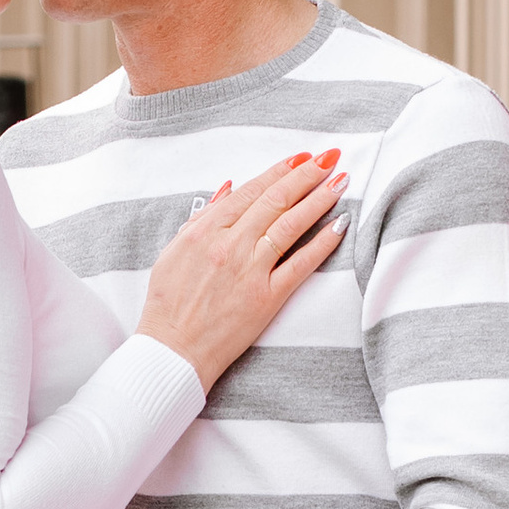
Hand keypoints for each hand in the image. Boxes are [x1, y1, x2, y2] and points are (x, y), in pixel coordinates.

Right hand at [137, 152, 344, 386]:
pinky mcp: (266, 298)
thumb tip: (228, 187)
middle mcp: (229, 245)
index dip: (279, 171)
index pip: (250, 191)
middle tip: (330, 158)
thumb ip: (202, 218)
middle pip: (275, 200)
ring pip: (290, 225)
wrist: (172, 350)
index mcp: (205, 231)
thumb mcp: (174, 251)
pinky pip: (300, 264)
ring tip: (340, 181)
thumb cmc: (169, 305)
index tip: (301, 158)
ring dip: (318, 199)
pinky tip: (340, 225)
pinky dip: (322, 243)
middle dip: (306, 175)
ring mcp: (249, 270)